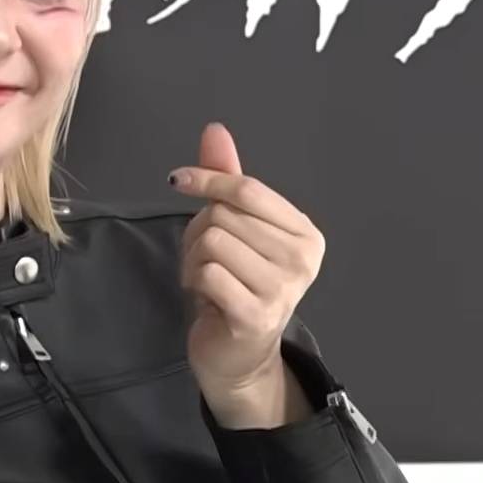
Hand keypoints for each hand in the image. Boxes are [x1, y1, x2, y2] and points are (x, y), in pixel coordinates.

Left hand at [168, 122, 323, 428]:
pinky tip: (207, 297)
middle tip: (207, 259)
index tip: (177, 179)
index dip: (207, 179)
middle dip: (199, 232)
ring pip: (212, 240)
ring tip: (208, 279)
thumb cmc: (235, 285)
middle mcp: (302, 259)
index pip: (248, 189)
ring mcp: (283, 288)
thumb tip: (215, 129)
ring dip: (194, 258)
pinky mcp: (257, 314)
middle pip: (225, 214)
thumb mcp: (234, 227)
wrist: (238, 353)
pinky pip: (208, 272)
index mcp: (304, 233)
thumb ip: (227, 179)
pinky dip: (194, 280)